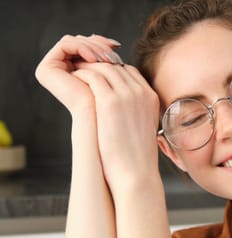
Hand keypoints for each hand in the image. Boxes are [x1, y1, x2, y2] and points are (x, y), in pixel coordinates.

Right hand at [35, 34, 122, 116]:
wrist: (98, 116)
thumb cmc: (107, 98)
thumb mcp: (108, 71)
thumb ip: (106, 56)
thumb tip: (113, 42)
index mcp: (70, 67)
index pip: (85, 45)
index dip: (100, 42)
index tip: (116, 46)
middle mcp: (57, 67)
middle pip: (78, 42)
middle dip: (97, 43)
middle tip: (113, 50)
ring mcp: (50, 68)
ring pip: (73, 41)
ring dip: (92, 46)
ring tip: (106, 57)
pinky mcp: (46, 68)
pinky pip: (64, 45)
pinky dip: (82, 48)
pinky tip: (96, 59)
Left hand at [71, 61, 160, 192]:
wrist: (136, 172)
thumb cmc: (136, 157)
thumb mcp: (143, 128)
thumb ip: (135, 111)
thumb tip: (121, 109)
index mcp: (152, 98)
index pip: (130, 71)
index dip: (112, 70)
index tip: (98, 75)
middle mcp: (142, 93)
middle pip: (117, 66)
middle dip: (97, 64)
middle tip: (81, 68)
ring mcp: (127, 95)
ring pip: (103, 68)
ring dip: (87, 67)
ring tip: (74, 72)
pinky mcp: (110, 102)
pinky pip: (92, 77)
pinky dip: (81, 75)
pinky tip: (73, 80)